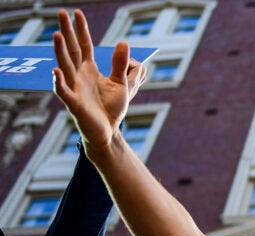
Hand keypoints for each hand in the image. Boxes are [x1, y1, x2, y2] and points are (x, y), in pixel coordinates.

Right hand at [52, 9, 144, 151]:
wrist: (107, 130)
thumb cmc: (111, 107)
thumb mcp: (121, 84)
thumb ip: (122, 65)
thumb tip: (124, 42)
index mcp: (90, 70)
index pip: (84, 45)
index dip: (81, 29)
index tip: (76, 13)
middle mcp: (79, 76)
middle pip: (71, 50)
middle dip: (67, 32)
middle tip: (61, 13)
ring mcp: (74, 88)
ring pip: (65, 67)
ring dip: (60, 51)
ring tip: (58, 36)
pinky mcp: (74, 103)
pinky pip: (64, 91)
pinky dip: (59, 81)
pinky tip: (56, 71)